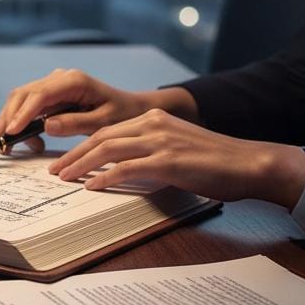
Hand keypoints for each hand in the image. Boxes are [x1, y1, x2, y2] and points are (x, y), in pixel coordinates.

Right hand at [0, 68, 198, 155]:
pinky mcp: (51, 93)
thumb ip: (76, 123)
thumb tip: (47, 126)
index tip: (11, 132)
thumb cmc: (122, 114)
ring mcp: (54, 83)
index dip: (22, 113)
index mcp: (74, 80)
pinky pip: (29, 105)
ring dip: (11, 121)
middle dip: (8, 118)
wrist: (131, 107)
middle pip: (23, 94)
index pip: (40, 95)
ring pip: (21, 98)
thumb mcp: (103, 122)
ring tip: (11, 146)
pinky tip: (25, 140)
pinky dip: (21, 122)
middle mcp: (60, 77)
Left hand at [48, 108, 304, 207]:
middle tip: (55, 171)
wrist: (248, 163)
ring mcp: (161, 141)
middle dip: (74, 155)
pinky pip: (128, 168)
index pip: (108, 130)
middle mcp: (154, 124)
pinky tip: (92, 186)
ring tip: (64, 179)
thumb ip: (150, 153)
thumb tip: (121, 170)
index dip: (82, 146)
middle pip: (102, 137)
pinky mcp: (169, 161)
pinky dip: (106, 177)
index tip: (65, 161)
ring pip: (108, 149)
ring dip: (81, 165)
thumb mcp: (176, 149)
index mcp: (154, 119)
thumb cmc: (215, 162)